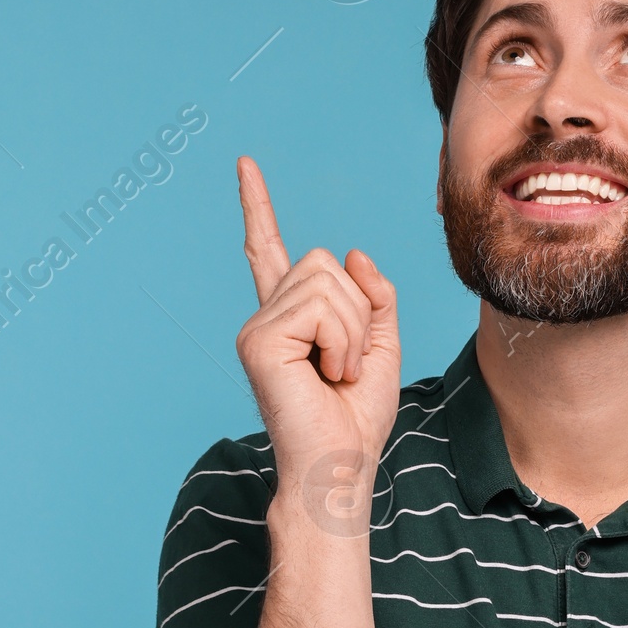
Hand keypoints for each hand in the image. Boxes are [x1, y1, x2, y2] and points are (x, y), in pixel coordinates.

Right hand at [233, 156, 401, 497]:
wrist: (342, 463)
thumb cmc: (357, 415)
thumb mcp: (382, 343)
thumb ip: (374, 294)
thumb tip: (353, 253)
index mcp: (291, 314)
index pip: (269, 249)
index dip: (257, 206)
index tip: (245, 164)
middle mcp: (267, 314)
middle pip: (326, 262)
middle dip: (358, 311)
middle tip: (344, 364)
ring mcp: (257, 325)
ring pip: (328, 282)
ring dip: (352, 332)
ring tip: (335, 373)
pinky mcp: (258, 340)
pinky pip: (322, 309)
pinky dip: (341, 342)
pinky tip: (325, 375)